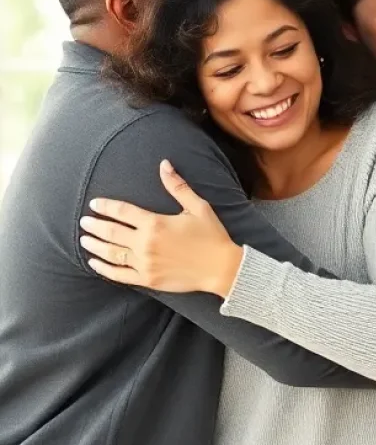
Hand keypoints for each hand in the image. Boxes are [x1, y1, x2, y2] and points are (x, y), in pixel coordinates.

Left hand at [79, 160, 243, 296]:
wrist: (222, 268)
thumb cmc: (212, 235)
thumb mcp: (198, 207)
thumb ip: (177, 186)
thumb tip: (164, 164)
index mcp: (155, 223)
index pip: (122, 211)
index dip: (106, 206)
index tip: (95, 204)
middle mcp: (146, 243)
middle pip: (111, 232)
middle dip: (94, 225)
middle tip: (84, 222)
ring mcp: (145, 263)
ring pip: (111, 253)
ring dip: (95, 245)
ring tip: (84, 239)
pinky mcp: (148, 279)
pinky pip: (119, 274)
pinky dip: (103, 268)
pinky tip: (94, 262)